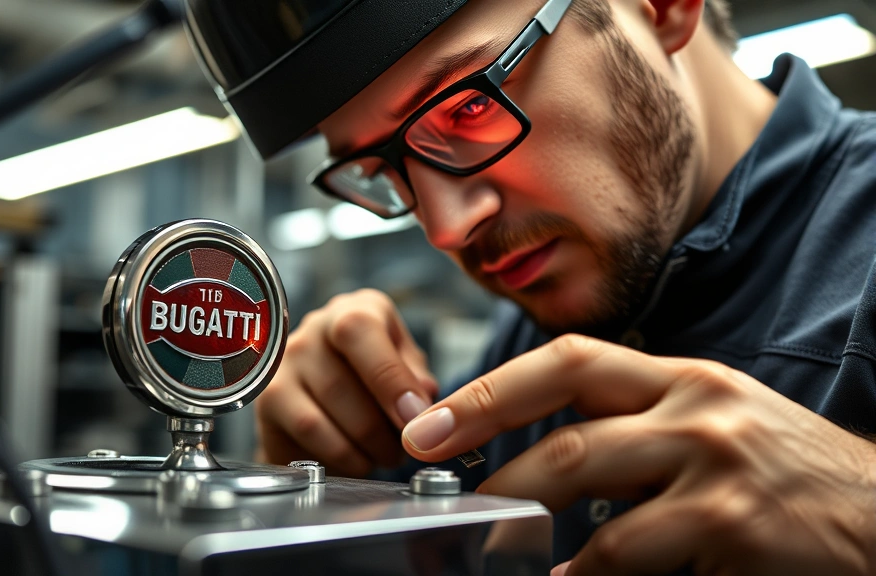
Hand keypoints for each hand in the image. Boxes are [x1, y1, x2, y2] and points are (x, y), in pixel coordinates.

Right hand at [255, 289, 438, 476]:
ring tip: (384, 455)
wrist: (329, 402)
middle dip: (381, 427)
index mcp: (356, 309)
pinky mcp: (270, 397)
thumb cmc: (374, 379)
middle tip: (404, 448)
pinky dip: (341, 455)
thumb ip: (417, 382)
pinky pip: (308, 431)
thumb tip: (421, 405)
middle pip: (343, 381)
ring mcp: (287, 361)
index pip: (361, 330)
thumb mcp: (406, 370)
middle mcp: (316, 326)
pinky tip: (358, 460)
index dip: (390, 377)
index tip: (415, 416)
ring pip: (324, 412)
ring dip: (363, 445)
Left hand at [401, 334, 875, 575]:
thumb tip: (542, 456)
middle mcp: (697, 408)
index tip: (432, 425)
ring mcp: (716, 467)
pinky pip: (631, 553)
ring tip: (492, 547)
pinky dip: (587, 572)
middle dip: (493, 467)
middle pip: (568, 431)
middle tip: (442, 497)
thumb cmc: (785, 472)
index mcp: (682, 377)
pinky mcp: (733, 526)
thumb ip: (634, 429)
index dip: (491, 391)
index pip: (568, 362)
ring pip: (590, 489)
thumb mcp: (711, 424)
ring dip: (527, 523)